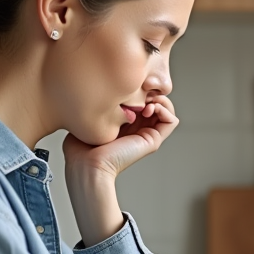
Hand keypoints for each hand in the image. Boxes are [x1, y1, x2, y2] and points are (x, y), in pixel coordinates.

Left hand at [62, 95, 178, 181]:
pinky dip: (165, 109)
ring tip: (146, 101)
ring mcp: (146, 135)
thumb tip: (105, 92)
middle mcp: (137, 129)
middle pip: (155, 103)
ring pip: (167, 111)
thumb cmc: (81, 148)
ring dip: (160, 100)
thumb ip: (100, 105)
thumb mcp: (90, 118)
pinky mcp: (152, 141)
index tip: (128, 88)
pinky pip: (171, 121)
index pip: (141, 101)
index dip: (140, 90)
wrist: (87, 165)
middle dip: (151, 92)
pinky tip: (150, 108)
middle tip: (141, 92)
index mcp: (123, 123)